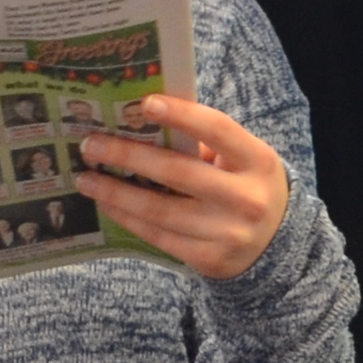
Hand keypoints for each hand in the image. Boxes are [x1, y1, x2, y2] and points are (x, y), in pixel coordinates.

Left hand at [77, 91, 295, 280]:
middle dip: (128, 156)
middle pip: (178, 172)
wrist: (276, 245)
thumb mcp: (243, 160)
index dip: (181, 115)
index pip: (217, 130)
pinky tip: (107, 204)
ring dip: (116, 192)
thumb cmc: (248, 187)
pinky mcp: (210, 259)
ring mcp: (228, 232)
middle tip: (91, 145)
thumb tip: (142, 127)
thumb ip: (205, 144)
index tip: (145, 103)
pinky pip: (159, 236)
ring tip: (86, 179)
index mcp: (258, 161)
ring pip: (160, 210)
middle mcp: (247, 198)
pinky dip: (128, 219)